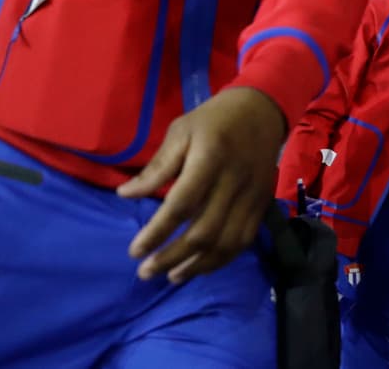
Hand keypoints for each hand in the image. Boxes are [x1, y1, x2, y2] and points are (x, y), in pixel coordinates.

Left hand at [118, 87, 286, 283]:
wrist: (263, 110)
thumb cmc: (214, 120)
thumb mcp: (180, 132)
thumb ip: (157, 167)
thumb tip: (125, 195)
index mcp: (210, 158)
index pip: (181, 205)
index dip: (157, 232)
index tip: (135, 251)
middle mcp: (234, 181)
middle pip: (204, 231)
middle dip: (172, 257)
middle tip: (146, 271)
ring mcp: (252, 195)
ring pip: (226, 243)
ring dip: (197, 266)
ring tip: (171, 277)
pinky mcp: (263, 203)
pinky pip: (244, 240)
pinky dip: (221, 259)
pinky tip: (200, 266)